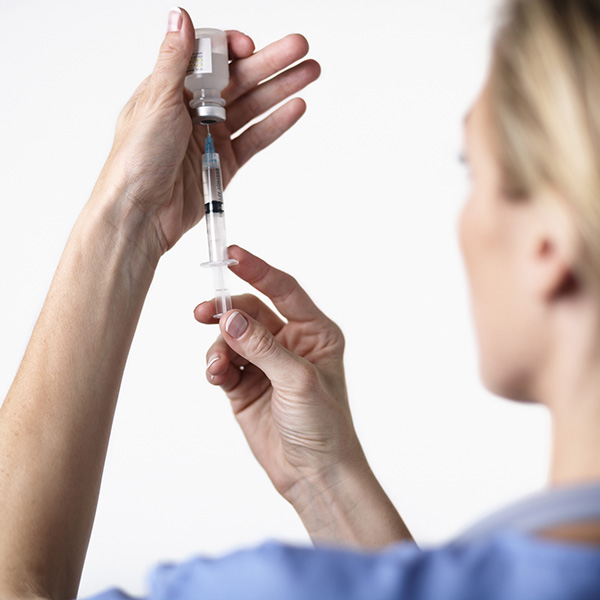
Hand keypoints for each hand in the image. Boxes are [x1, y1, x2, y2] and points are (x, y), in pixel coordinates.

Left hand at [93, 8, 319, 256]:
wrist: (140, 212)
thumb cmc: (135, 159)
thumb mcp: (155, 101)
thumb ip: (175, 59)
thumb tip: (180, 17)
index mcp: (171, 89)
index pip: (210, 59)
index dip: (233, 49)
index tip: (250, 47)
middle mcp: (192, 110)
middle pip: (239, 80)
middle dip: (271, 63)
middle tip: (300, 48)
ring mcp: (211, 137)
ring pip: (252, 107)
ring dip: (281, 89)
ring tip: (309, 73)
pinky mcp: (224, 163)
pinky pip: (254, 139)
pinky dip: (275, 124)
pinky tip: (295, 107)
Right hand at [195, 247, 411, 547]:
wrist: (313, 473)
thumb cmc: (323, 425)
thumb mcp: (298, 380)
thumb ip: (262, 346)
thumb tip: (230, 318)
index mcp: (314, 332)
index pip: (283, 290)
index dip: (258, 270)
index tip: (232, 254)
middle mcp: (289, 343)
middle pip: (250, 311)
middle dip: (227, 310)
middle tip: (204, 312)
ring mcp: (265, 363)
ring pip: (232, 337)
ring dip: (219, 345)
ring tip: (218, 365)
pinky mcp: (245, 385)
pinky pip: (223, 362)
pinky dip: (216, 365)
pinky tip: (217, 375)